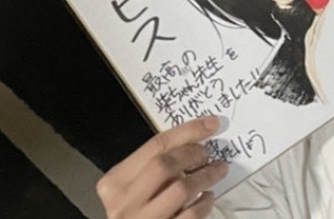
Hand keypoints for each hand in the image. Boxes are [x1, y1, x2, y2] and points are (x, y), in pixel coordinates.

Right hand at [97, 116, 226, 218]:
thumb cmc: (122, 216)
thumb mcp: (127, 188)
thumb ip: (148, 169)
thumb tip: (188, 147)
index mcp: (115, 181)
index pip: (156, 145)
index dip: (188, 131)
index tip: (211, 124)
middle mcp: (125, 201)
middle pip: (166, 164)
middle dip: (193, 153)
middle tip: (208, 152)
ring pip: (180, 190)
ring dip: (205, 176)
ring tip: (218, 170)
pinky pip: (189, 217)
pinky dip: (203, 204)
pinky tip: (207, 198)